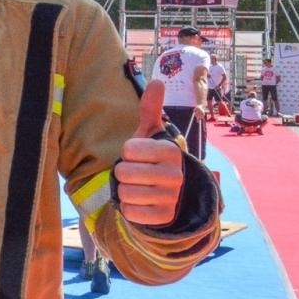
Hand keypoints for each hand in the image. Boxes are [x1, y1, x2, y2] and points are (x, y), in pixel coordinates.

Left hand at [114, 80, 183, 225]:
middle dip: (122, 173)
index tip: (138, 156)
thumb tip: (157, 80)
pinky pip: (130, 212)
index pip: (128, 150)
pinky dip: (129, 209)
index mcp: (171, 151)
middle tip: (136, 174)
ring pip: (125, 193)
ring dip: (125, 191)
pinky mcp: (164, 218)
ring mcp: (172, 198)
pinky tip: (141, 204)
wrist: (168, 196)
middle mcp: (175, 174)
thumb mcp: (151, 135)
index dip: (127, 153)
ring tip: (138, 188)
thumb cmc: (152, 160)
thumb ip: (151, 110)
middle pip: (123, 172)